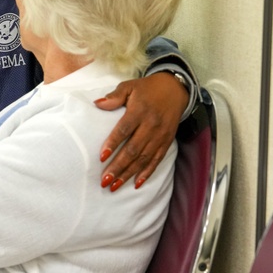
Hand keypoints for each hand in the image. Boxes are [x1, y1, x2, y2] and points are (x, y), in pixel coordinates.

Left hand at [95, 71, 187, 190]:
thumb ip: (114, 96)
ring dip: (128, 174)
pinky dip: (147, 173)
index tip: (102, 157)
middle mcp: (151, 125)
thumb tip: (97, 103)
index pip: (124, 129)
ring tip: (114, 186)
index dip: (113, 143)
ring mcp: (160, 135)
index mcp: (140, 111)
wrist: (175, 90)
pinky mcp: (167, 142)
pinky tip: (136, 184)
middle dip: (118, 166)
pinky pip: (156, 160)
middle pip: (133, 149)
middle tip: (105, 180)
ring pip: (143, 158)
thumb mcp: (129, 87)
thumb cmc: (147, 89)